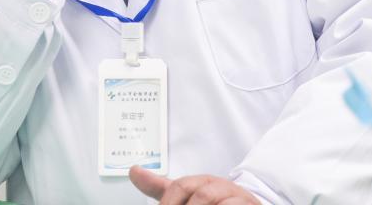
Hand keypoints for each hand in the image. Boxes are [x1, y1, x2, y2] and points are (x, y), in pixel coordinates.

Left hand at [130, 166, 259, 203]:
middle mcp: (219, 187)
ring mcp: (237, 197)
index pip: (181, 186)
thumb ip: (161, 188)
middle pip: (201, 194)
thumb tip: (134, 171)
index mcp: (201, 183)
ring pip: (215, 199)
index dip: (169, 203)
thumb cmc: (216, 204)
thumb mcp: (187, 196)